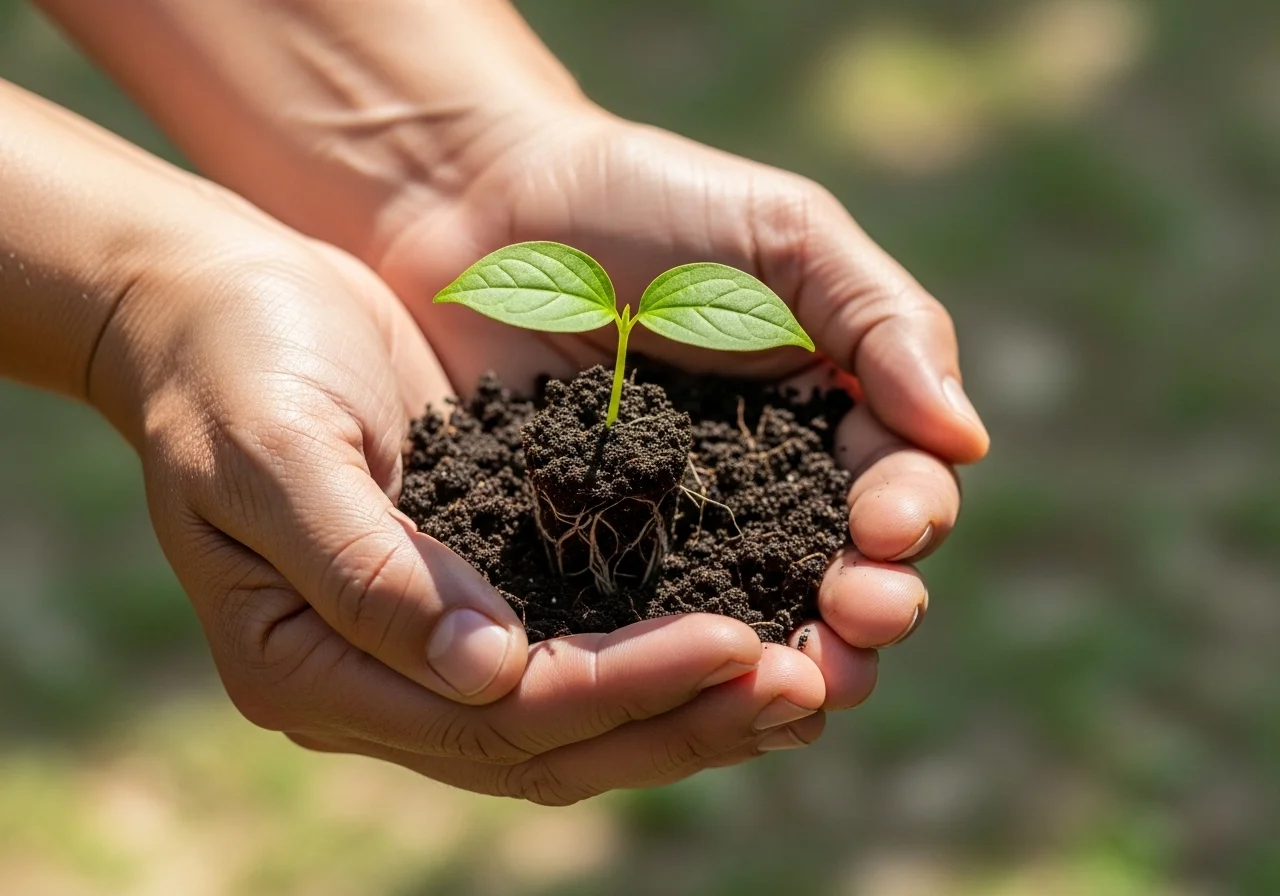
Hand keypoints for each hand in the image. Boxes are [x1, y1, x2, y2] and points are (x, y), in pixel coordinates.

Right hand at [108, 226, 831, 803]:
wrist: (212, 304)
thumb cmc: (226, 364)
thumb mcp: (273, 453)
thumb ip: (367, 570)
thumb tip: (488, 673)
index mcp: (310, 667)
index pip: (493, 716)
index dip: (618, 689)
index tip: (736, 643)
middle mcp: (376, 681)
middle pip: (552, 743)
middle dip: (681, 719)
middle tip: (808, 688)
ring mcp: (426, 646)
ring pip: (578, 718)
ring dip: (691, 708)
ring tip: (809, 684)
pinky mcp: (473, 589)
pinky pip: (580, 645)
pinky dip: (664, 653)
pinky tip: (750, 632)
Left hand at [374, 107, 989, 708]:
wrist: (481, 210)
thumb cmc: (645, 204)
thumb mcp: (786, 237)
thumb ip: (882, 323)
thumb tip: (967, 439)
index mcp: (825, 413)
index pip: (895, 482)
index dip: (908, 516)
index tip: (888, 529)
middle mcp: (762, 488)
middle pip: (838, 572)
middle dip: (865, 608)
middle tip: (860, 623)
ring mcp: (676, 533)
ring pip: (754, 618)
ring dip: (793, 661)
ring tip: (806, 686)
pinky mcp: (589, 560)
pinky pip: (644, 628)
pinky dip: (683, 668)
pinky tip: (706, 692)